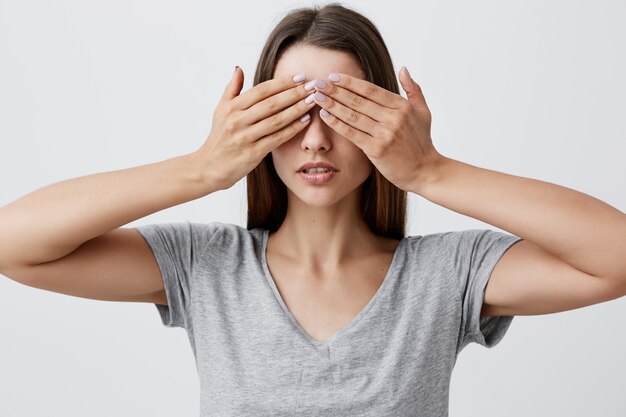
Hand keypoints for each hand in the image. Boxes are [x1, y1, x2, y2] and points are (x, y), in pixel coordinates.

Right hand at [195, 67, 315, 189]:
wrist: (209, 167)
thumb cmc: (218, 137)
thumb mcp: (220, 110)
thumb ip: (232, 89)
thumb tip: (239, 68)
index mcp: (231, 108)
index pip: (261, 91)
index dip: (282, 82)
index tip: (300, 76)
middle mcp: (237, 121)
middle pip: (272, 103)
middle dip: (295, 93)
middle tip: (313, 86)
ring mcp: (245, 138)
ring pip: (277, 120)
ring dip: (297, 109)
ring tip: (313, 100)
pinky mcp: (252, 154)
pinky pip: (277, 138)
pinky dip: (292, 129)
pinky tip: (305, 120)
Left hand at [309, 67, 442, 191]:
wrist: (425, 171)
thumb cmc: (422, 143)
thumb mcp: (423, 113)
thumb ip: (413, 90)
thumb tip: (403, 69)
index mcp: (402, 106)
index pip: (370, 90)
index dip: (349, 82)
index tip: (333, 76)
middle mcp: (393, 117)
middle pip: (358, 100)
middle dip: (335, 90)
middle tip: (317, 83)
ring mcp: (385, 133)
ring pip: (352, 115)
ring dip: (332, 104)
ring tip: (317, 97)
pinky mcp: (376, 149)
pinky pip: (352, 133)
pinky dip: (337, 123)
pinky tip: (325, 115)